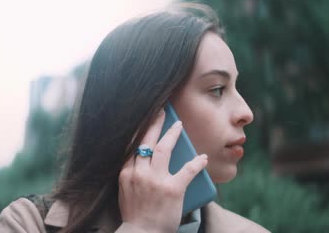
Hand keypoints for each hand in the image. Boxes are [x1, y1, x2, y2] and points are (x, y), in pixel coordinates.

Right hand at [118, 109, 207, 231]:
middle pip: (146, 141)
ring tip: (178, 125)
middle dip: (154, 123)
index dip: (139, 130)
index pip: (132, 146)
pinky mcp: (172, 189)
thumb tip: (144, 163)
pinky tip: (202, 158)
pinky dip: (196, 162)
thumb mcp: (126, 193)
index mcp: (126, 174)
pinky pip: (187, 170)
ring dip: (172, 134)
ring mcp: (155, 180)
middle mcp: (139, 173)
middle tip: (160, 111)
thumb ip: (132, 176)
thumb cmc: (135, 216)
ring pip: (163, 148)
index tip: (144, 120)